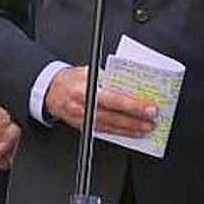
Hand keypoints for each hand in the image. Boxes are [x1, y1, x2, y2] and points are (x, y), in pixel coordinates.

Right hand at [42, 66, 157, 135]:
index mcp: (85, 89)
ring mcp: (82, 120)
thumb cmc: (70, 79)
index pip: (113, 99)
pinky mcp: (83, 127)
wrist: (50, 91)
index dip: (133, 106)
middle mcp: (83, 107)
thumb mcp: (88, 71)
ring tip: (146, 128)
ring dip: (130, 129)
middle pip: (114, 116)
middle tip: (152, 120)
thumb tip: (130, 86)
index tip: (149, 108)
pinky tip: (131, 132)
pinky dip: (119, 132)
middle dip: (136, 120)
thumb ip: (107, 78)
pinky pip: (104, 132)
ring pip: (111, 127)